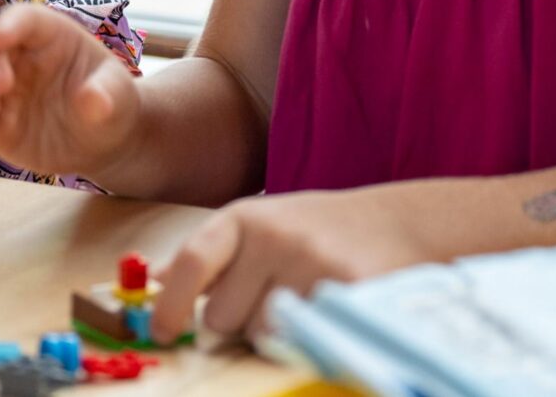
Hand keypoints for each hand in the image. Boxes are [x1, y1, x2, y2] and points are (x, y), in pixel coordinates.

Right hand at [0, 2, 140, 178]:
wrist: (102, 142)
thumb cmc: (111, 102)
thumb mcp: (119, 94)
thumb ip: (107, 93)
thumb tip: (92, 100)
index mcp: (49, 36)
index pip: (24, 18)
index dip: (10, 24)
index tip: (2, 37)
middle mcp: (18, 58)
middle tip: (1, 84)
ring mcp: (2, 91)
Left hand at [152, 186, 432, 340]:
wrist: (398, 220)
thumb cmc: (316, 230)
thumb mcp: (258, 226)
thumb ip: (211, 256)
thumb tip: (157, 279)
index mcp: (242, 218)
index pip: (191, 262)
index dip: (170, 304)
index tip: (161, 332)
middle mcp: (274, 235)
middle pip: (223, 317)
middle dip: (240, 321)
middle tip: (273, 297)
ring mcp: (311, 262)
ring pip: (263, 335)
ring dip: (278, 332)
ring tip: (305, 300)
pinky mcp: (347, 290)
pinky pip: (304, 338)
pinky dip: (311, 336)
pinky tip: (326, 311)